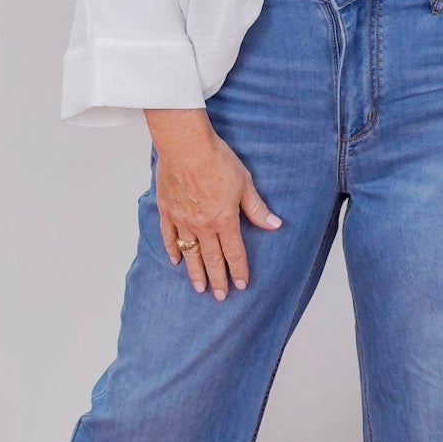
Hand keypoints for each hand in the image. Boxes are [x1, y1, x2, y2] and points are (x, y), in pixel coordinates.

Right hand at [143, 110, 282, 298]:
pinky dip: (173, 249)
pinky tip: (175, 260)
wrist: (186, 145)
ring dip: (196, 272)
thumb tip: (275, 225)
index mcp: (224, 220)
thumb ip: (257, 208)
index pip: (234, 252)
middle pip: (212, 258)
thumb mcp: (245, 183)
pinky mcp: (167, 210)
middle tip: (220, 296)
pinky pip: (169, 236)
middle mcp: (203, 225)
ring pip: (190, 252)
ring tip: (199, 288)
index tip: (241, 285)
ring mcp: (183, 220)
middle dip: (218, 279)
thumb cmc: (217, 159)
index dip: (239, 270)